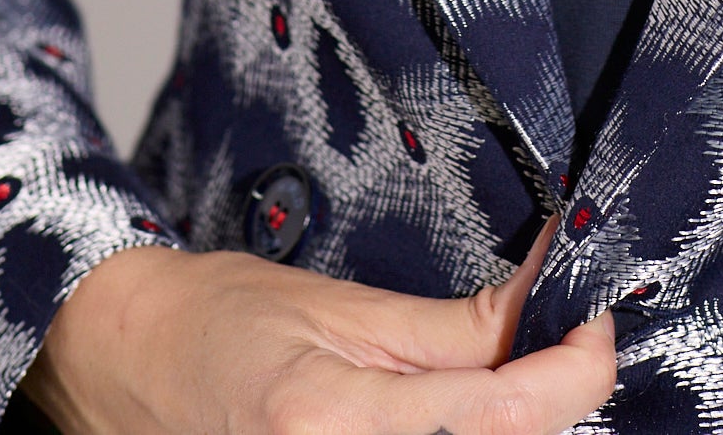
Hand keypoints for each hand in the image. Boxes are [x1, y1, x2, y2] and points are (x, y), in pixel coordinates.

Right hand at [22, 220, 615, 434]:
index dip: (575, 372)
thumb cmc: (223, 322)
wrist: (127, 368)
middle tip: (554, 354)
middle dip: (544, 409)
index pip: (504, 415)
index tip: (595, 329)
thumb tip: (555, 301)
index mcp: (335, 419)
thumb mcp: (345, 306)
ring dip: (504, 430)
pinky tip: (460, 420)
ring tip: (500, 387)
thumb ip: (458, 327)